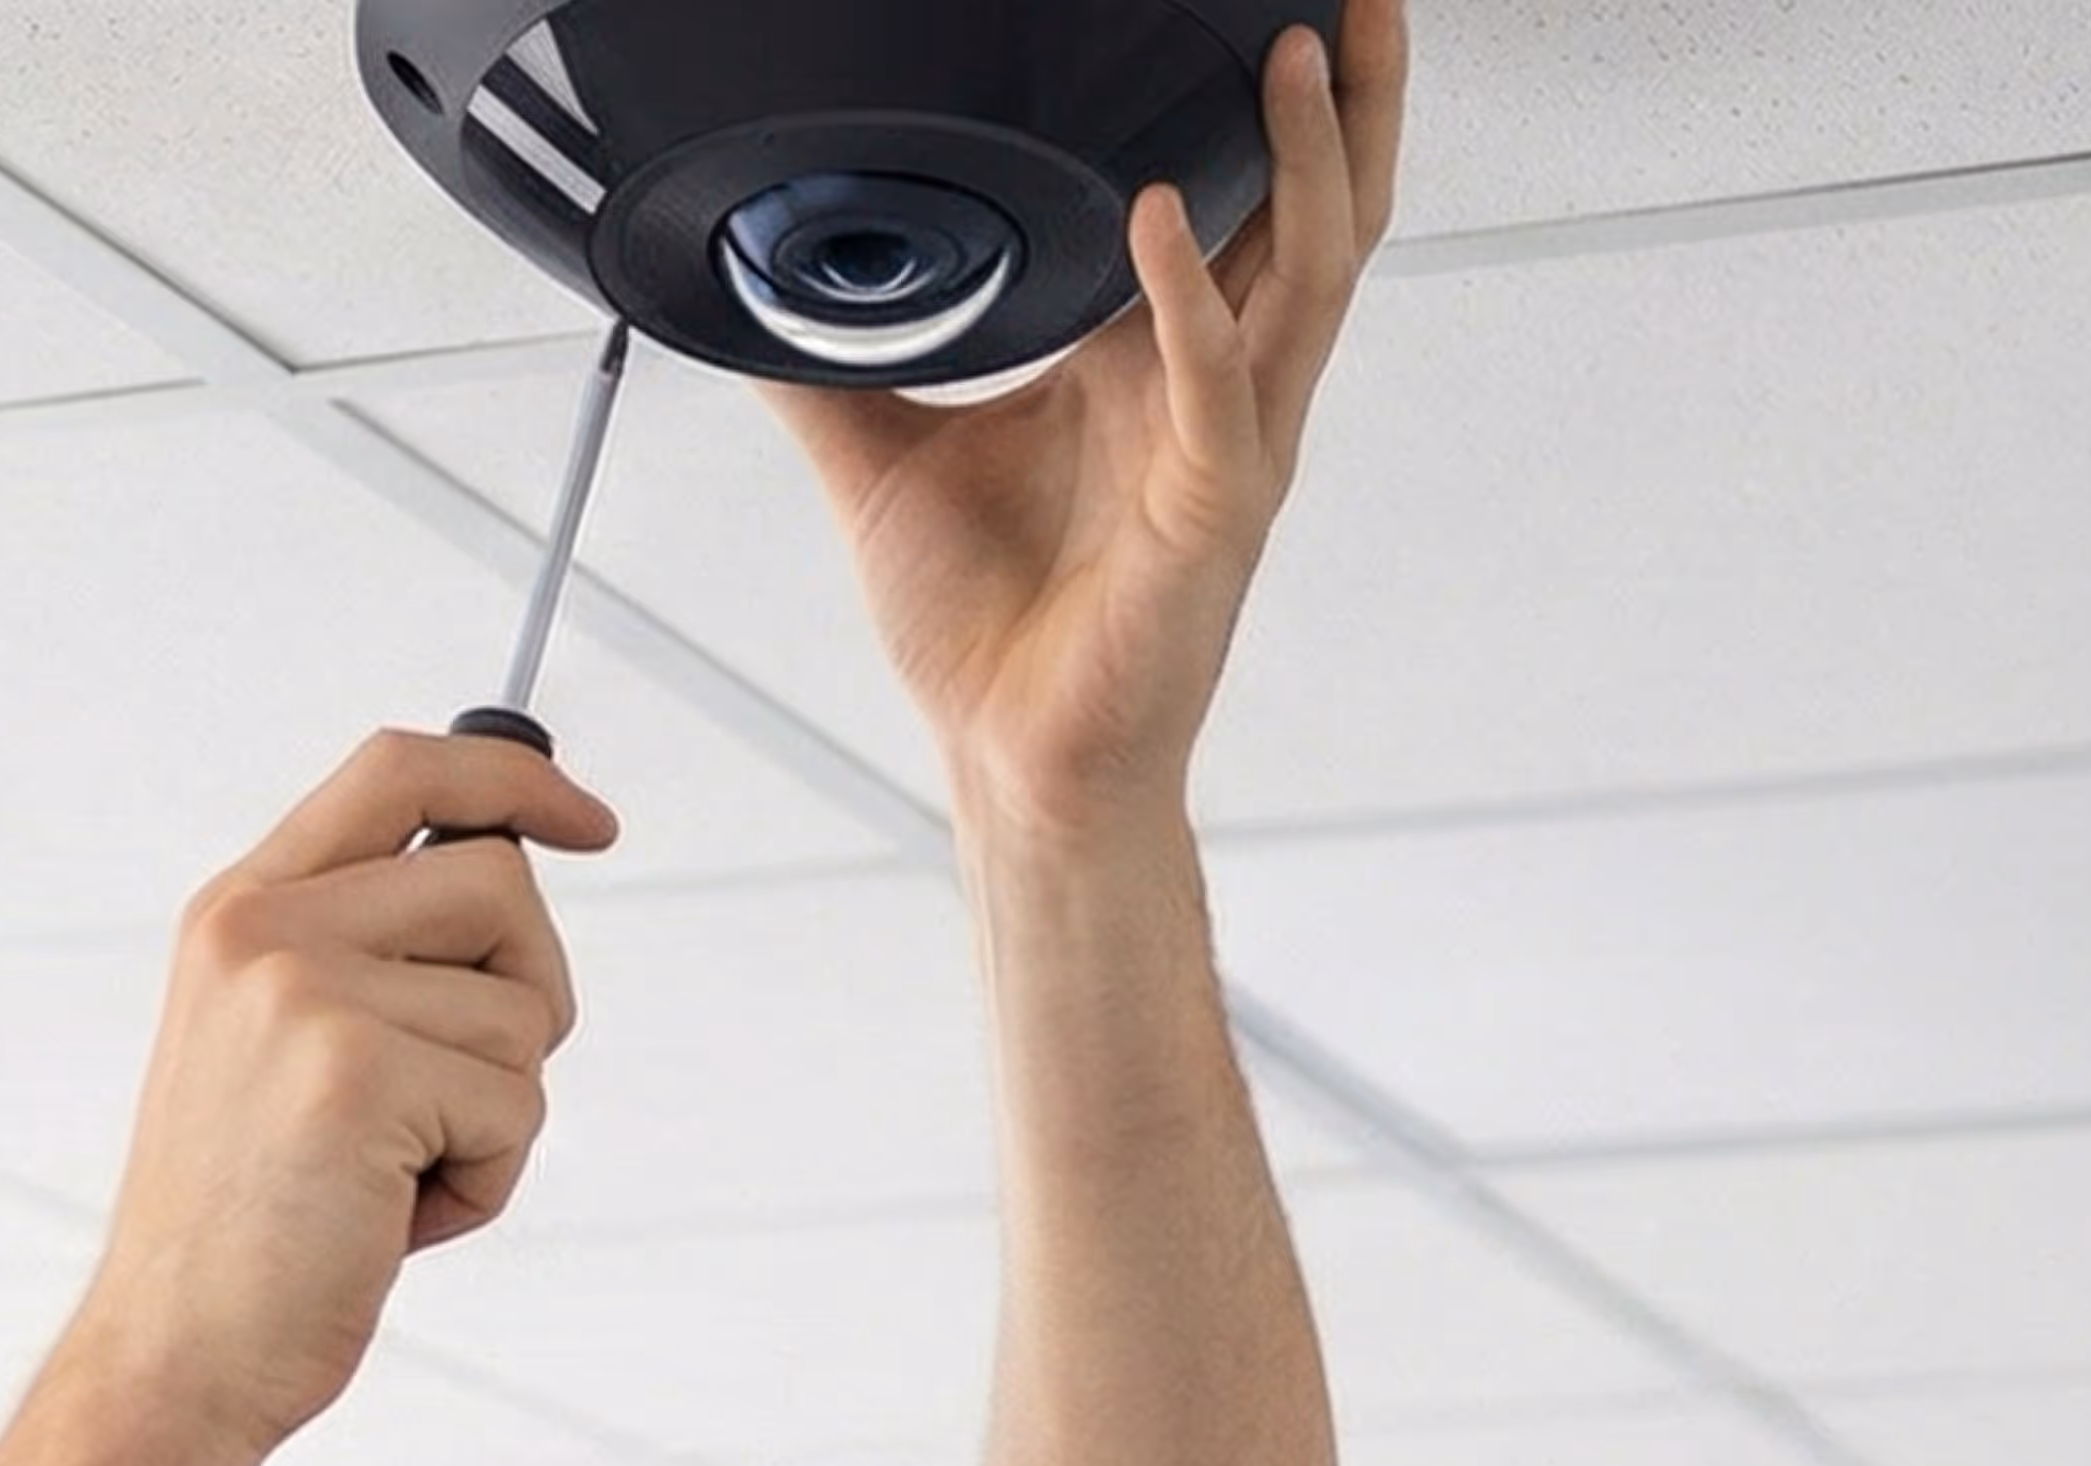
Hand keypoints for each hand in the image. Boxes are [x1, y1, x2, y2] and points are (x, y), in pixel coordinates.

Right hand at [62, 726, 615, 1451]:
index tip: (589, 822)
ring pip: (521, 1009)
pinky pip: (517, 1104)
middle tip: (459, 1098)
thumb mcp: (280, 1048)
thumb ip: (367, 951)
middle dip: (527, 994)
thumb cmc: (247, 1226)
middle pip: (498, 882)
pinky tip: (395, 1220)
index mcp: (240, 910)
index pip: (398, 769)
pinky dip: (486, 1180)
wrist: (172, 1357)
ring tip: (394, 1177)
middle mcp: (263, 930)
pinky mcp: (356, 1073)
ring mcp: (303, 992)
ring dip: (496, 1114)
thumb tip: (513, 871)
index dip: (514, 778)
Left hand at [771, 0, 1400, 820]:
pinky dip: (1185, 299)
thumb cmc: (985, 631)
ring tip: (1294, 51)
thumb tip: (740, 287)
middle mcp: (1216, 388)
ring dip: (1307, 158)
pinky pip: (1215, 388)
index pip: (1241, 204)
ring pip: (1306, 274)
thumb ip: (822, 366)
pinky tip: (1158, 220)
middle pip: (1319, 210)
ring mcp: (1227, 447)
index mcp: (1156, 361)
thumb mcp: (877, 460)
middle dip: (1350, 97)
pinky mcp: (1208, 514)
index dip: (1270, 110)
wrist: (1010, 764)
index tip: (1266, 10)